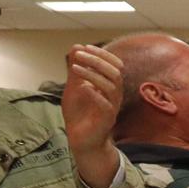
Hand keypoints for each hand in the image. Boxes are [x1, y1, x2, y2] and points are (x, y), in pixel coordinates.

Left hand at [61, 44, 122, 187]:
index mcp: (109, 86)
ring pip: (111, 86)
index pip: (114, 65)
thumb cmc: (80, 114)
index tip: (85, 47)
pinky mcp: (107, 119)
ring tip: (75, 68)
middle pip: (114, 72)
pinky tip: (82, 88)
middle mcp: (114, 95)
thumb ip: (76, 70)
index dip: (102, 54)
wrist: (81, 140)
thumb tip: (76, 47)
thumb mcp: (73, 87)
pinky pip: (105, 104)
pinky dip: (94, 94)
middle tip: (79, 55)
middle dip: (96, 60)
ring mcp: (112, 106)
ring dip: (93, 74)